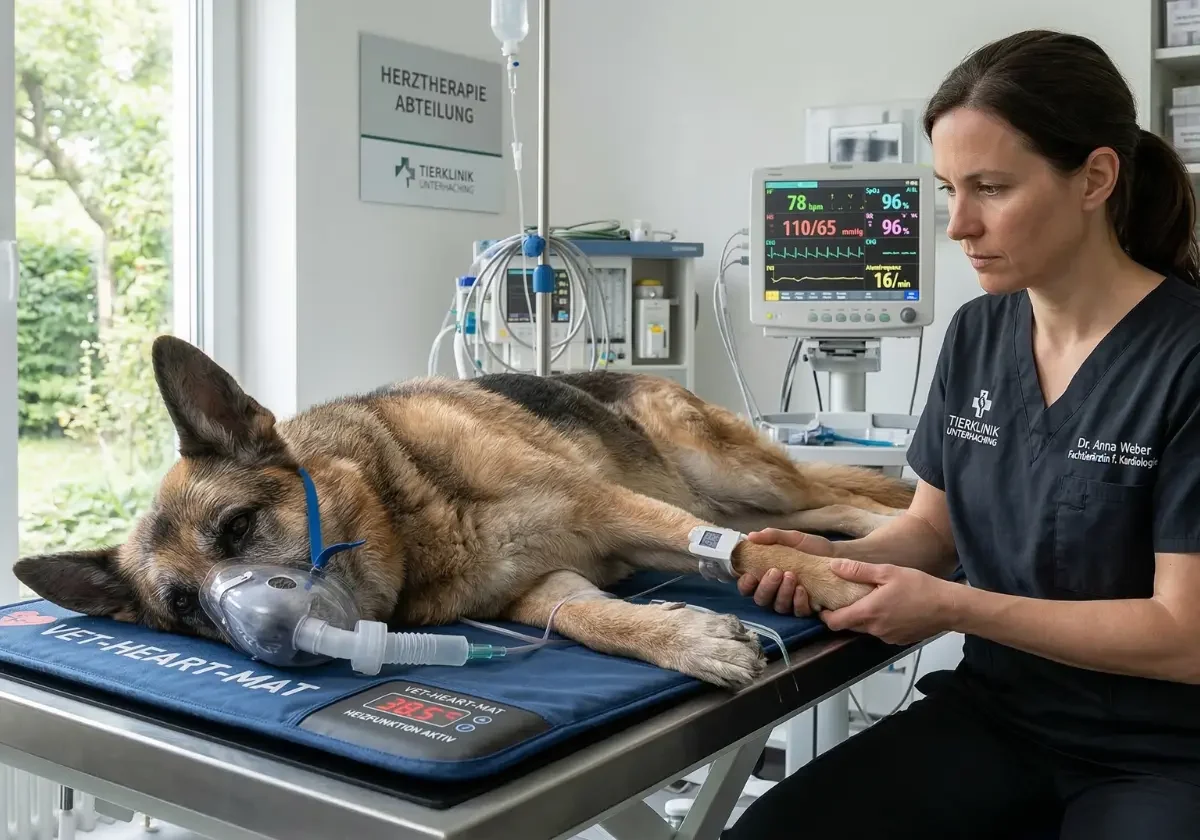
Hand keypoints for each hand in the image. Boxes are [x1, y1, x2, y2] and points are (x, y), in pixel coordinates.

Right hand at [737, 528, 838, 615]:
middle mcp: (775, 592)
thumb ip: (772, 536)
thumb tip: (751, 536)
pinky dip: (798, 602)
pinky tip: (802, 590)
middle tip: (776, 572)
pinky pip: (797, 612)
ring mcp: (790, 602)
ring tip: (791, 576)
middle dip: (766, 587)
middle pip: (760, 599)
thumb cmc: (811, 548)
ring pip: (778, 606)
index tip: (750, 575)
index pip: (747, 587)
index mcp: (766, 576)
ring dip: (782, 593)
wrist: (838, 556)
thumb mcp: (792, 538)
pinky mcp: (806, 608)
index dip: (745, 584)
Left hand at [819, 559, 954, 643]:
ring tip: (871, 599)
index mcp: (868, 612)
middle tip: (845, 598)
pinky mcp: (899, 640)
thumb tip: (833, 566)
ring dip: (864, 617)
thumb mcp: (887, 571)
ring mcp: (887, 637)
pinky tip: (890, 608)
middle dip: (844, 614)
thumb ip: (858, 571)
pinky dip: (880, 622)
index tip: (824, 605)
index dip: (825, 616)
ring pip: (866, 629)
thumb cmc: (919, 586)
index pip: (835, 623)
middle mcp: (875, 629)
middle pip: (849, 626)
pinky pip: (881, 632)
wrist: (949, 607)